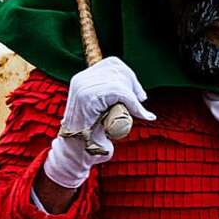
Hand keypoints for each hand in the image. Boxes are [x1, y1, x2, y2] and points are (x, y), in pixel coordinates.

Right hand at [43, 58, 154, 189]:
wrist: (78, 154)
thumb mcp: (104, 110)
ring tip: (137, 112)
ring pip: (119, 82)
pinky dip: (133, 104)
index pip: (113, 63)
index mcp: (83, 79)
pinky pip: (119, 92)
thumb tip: (140, 93)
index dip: (129, 76)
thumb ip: (114, 97)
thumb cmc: (94, 135)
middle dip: (134, 85)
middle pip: (118, 69)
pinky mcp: (88, 98)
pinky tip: (140, 114)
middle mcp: (81, 80)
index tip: (139, 96)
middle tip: (140, 103)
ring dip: (132, 97)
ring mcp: (83, 88)